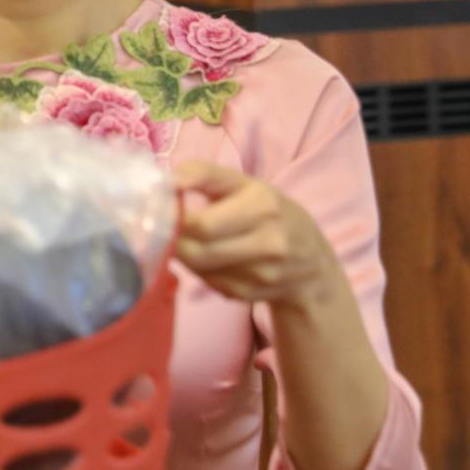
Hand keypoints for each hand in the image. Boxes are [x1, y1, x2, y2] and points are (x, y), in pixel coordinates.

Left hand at [174, 162, 340, 308]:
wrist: (312, 262)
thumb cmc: (269, 212)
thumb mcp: (244, 184)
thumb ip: (204, 175)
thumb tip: (168, 180)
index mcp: (263, 205)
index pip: (203, 223)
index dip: (173, 221)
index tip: (157, 212)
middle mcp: (268, 241)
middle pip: (198, 251)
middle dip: (172, 241)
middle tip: (160, 230)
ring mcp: (262, 274)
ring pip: (200, 270)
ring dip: (183, 256)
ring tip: (182, 240)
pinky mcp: (252, 295)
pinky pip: (210, 284)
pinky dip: (199, 272)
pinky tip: (206, 259)